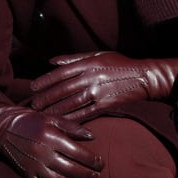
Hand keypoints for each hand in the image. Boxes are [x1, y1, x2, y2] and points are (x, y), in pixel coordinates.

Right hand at [0, 105, 102, 177]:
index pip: (77, 153)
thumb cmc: (32, 121)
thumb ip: (73, 128)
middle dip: (87, 175)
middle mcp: (42, 153)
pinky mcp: (26, 175)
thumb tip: (93, 137)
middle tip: (98, 176)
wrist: (2, 129)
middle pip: (70, 169)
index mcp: (51, 137)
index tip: (100, 163)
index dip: (92, 160)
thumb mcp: (52, 118)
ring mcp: (33, 166)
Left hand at [31, 52, 177, 120]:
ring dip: (54, 110)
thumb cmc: (121, 64)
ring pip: (71, 103)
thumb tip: (51, 61)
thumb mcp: (98, 54)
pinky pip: (84, 113)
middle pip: (62, 89)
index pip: (61, 72)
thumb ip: (74, 58)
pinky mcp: (106, 105)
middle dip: (45, 98)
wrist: (145, 77)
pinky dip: (71, 119)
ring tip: (42, 115)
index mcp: (89, 63)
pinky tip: (61, 123)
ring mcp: (98, 92)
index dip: (45, 80)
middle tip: (32, 105)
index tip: (33, 87)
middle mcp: (91, 77)